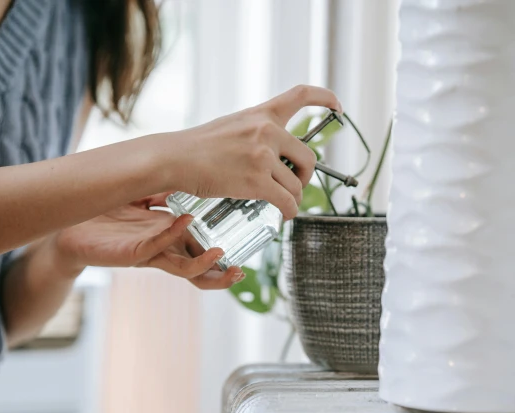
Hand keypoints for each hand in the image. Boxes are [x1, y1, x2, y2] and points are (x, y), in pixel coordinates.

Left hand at [53, 193, 244, 289]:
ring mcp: (150, 254)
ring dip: (204, 266)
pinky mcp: (132, 253)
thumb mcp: (143, 196)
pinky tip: (186, 221)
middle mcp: (165, 250)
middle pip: (200, 272)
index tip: (246, 248)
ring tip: (220, 255)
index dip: (225, 254)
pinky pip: (157, 248)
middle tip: (239, 271)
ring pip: (183, 270)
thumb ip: (166, 189)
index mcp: (172, 238)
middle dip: (221, 275)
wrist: (68, 225)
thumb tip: (190, 173)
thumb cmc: (105, 213)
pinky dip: (173, 234)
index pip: (204, 252)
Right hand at [162, 84, 341, 219]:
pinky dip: (289, 212)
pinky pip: (287, 201)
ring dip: (292, 198)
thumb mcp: (233, 126)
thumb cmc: (199, 147)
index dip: (326, 99)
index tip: (338, 107)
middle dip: (306, 176)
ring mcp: (263, 155)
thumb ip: (258, 134)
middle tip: (295, 185)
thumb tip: (279, 159)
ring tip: (281, 203)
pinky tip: (284, 215)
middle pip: (309, 157)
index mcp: (262, 114)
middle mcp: (267, 130)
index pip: (301, 95)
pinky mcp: (256, 180)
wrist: (175, 158)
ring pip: (296, 185)